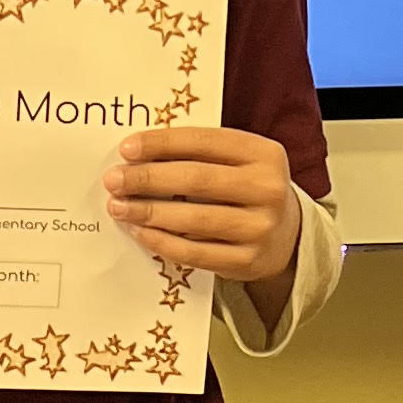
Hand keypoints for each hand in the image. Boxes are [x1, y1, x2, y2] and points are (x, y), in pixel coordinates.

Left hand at [103, 126, 300, 285]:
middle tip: (114, 179)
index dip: (162, 143)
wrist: (288, 235)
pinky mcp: (247, 261)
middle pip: (196, 179)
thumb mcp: (240, 161)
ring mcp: (260, 228)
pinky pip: (194, 252)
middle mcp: (268, 189)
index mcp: (264, 153)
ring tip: (118, 206)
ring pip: (193, 219)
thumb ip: (201, 153)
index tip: (127, 148)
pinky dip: (161, 241)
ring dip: (148, 212)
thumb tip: (138, 155)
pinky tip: (139, 231)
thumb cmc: (249, 189)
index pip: (205, 141)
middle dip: (148, 178)